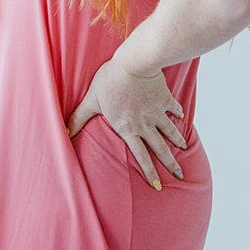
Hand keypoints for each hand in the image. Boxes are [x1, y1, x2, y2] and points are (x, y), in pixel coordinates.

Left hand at [66, 55, 186, 187]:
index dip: (149, 172)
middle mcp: (145, 124)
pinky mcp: (164, 98)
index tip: (157, 185)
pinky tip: (181, 116)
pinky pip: (173, 108)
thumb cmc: (110, 81)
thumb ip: (79, 118)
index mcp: (128, 128)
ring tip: (185, 149)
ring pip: (170, 131)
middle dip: (171, 164)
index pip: (140, 156)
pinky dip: (178, 113)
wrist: (134, 64)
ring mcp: (157, 111)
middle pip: (160, 148)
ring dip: (178, 141)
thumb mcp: (92, 101)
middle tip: (180, 175)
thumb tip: (64, 132)